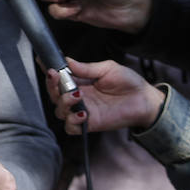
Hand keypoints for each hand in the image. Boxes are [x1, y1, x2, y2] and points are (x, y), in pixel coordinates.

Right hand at [46, 58, 165, 135]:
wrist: (145, 100)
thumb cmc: (129, 83)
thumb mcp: (108, 69)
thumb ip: (87, 68)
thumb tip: (68, 61)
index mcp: (81, 82)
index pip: (59, 78)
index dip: (50, 72)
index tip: (44, 63)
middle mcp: (79, 97)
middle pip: (54, 95)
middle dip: (53, 87)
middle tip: (58, 78)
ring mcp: (83, 111)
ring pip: (59, 111)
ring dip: (63, 102)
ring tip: (77, 95)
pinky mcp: (90, 124)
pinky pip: (71, 127)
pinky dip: (72, 121)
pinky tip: (83, 113)